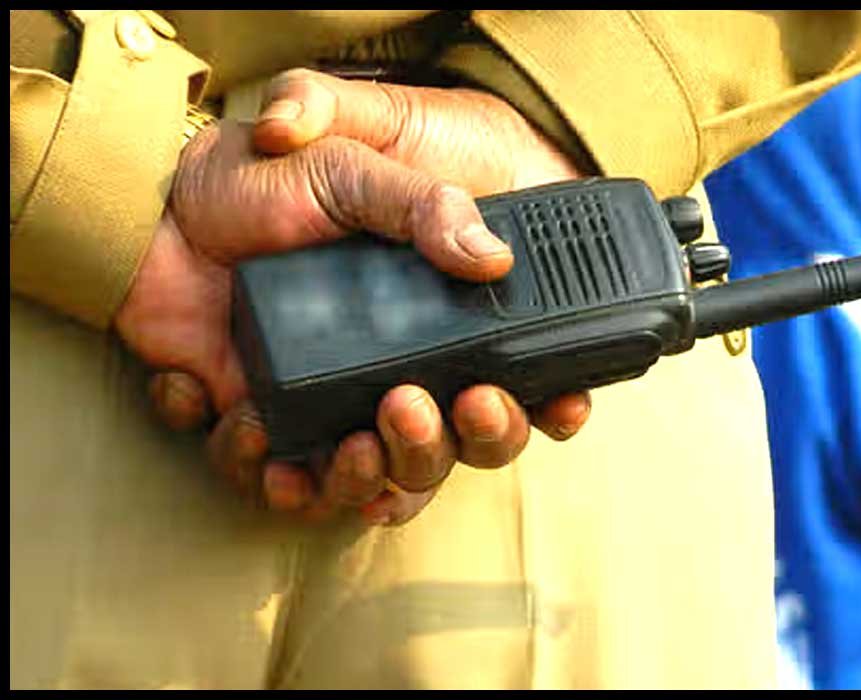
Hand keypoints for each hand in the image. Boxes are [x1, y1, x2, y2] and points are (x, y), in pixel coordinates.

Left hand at [128, 73, 592, 524]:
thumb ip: (425, 206)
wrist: (156, 203)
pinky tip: (248, 418)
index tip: (555, 408)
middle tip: (409, 406)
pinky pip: (273, 481)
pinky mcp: (259, 422)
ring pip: (366, 486)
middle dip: (435, 449)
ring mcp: (322, 405)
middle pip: (441, 456)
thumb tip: (494, 260)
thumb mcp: (352, 172)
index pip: (498, 387)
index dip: (530, 410)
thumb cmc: (263, 182)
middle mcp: (384, 374)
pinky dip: (261, 468)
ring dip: (359, 479)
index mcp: (421, 323)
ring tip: (343, 442)